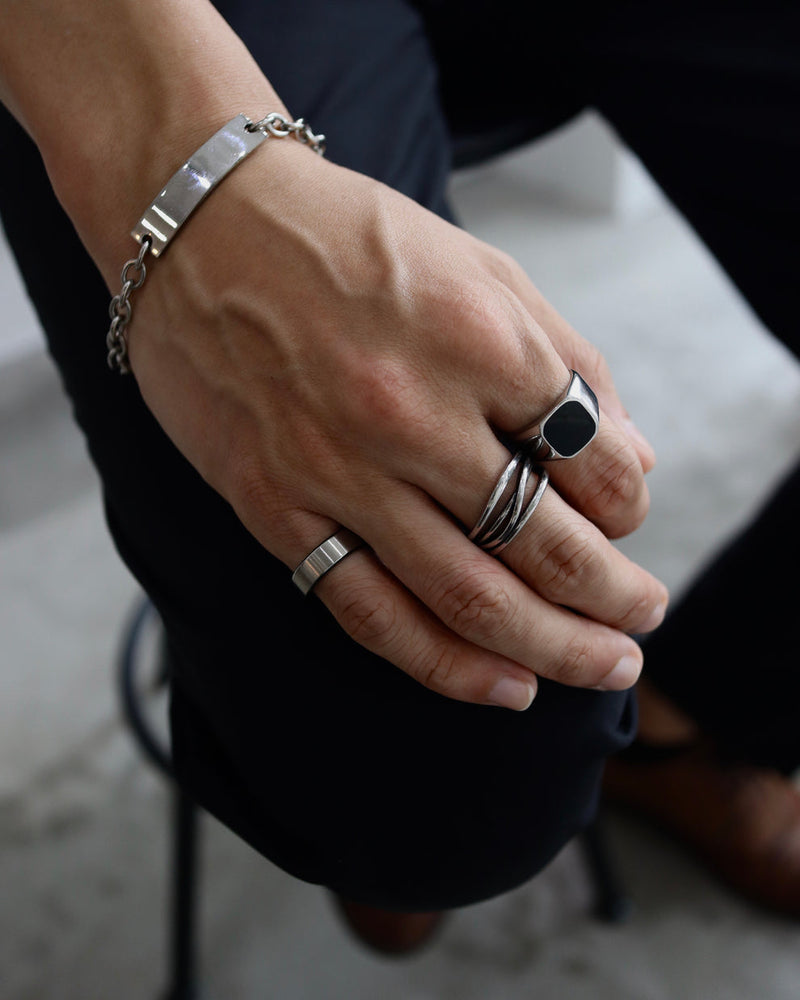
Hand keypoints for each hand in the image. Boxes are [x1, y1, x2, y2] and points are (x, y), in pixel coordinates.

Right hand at [127, 142, 667, 709]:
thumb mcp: (482, 266)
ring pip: (470, 597)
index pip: (595, 463)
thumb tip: (633, 455)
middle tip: (643, 620)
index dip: (627, 505)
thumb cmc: (349, 239)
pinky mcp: (278, 508)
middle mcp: (415, 414)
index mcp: (481, 341)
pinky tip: (502, 686)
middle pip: (547, 545)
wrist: (201, 226)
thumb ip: (567, 359)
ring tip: (602, 667)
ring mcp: (340, 470)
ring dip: (554, 647)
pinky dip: (445, 663)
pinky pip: (370, 611)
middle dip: (614, 596)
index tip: (626, 519)